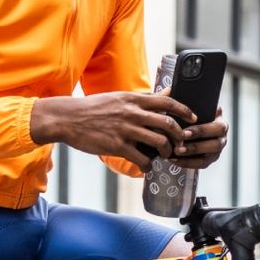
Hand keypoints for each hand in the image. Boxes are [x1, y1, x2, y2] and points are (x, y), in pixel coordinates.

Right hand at [30, 91, 195, 171]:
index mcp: (134, 99)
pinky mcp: (117, 146)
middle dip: (179, 137)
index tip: (192, 118)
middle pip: (168, 124)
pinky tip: (146, 167)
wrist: (67, 118)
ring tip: (164, 156)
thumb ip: (144, 98)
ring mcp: (126, 130)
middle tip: (180, 144)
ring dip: (167, 153)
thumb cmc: (94, 108)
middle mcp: (132, 113)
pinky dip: (148, 166)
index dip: (184, 110)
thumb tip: (167, 91)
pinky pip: (142, 159)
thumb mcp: (120, 98)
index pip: (167, 101)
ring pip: (159, 143)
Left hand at [171, 107, 226, 168]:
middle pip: (215, 145)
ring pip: (208, 157)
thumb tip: (176, 94)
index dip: (201, 131)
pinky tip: (173, 160)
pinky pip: (200, 165)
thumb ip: (187, 102)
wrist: (187, 124)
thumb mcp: (191, 105)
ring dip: (190, 156)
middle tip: (178, 147)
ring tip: (175, 153)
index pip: (217, 128)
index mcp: (221, 122)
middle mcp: (222, 137)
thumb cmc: (189, 113)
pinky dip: (186, 163)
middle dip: (196, 146)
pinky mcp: (209, 160)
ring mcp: (217, 150)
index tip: (184, 132)